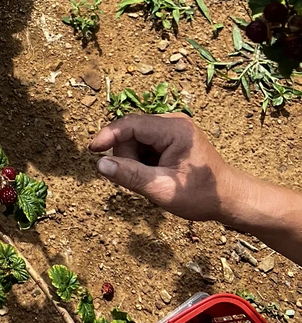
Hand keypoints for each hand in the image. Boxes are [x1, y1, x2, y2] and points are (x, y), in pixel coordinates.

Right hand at [88, 112, 241, 221]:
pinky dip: (143, 161)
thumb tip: (100, 164)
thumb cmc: (201, 196)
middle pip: (131, 132)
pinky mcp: (172, 137)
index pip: (130, 125)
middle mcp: (173, 122)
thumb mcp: (162, 189)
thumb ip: (130, 175)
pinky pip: (145, 144)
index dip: (108, 136)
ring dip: (135, 160)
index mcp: (174, 129)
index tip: (92, 150)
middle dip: (127, 156)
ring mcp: (173, 129)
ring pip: (135, 139)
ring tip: (153, 180)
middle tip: (141, 182)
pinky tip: (156, 175)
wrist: (230, 199)